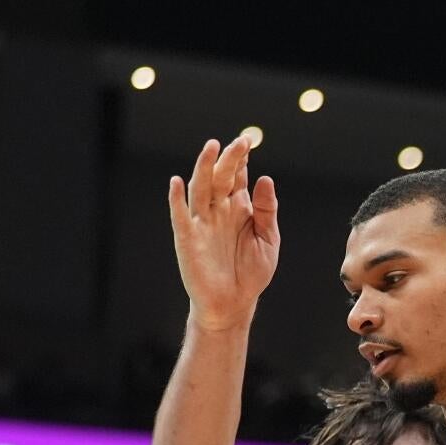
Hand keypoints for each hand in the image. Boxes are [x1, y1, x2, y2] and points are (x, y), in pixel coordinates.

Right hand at [167, 137, 279, 330]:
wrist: (234, 303)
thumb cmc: (251, 273)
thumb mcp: (268, 240)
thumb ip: (267, 210)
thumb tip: (266, 178)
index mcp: (239, 208)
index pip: (238, 176)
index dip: (242, 159)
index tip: (248, 141)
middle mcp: (219, 210)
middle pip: (221, 177)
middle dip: (229, 158)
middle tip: (240, 142)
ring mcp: (202, 223)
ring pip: (200, 189)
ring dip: (204, 168)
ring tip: (211, 147)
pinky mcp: (187, 239)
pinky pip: (180, 216)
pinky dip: (176, 199)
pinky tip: (177, 182)